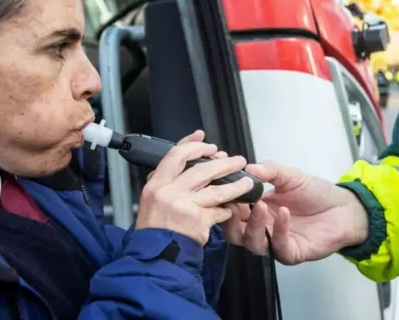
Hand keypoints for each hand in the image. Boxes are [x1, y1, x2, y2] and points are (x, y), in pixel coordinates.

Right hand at [136, 130, 254, 245]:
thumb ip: (167, 181)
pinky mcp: (197, 220)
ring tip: (247, 182)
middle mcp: (168, 192)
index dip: (192, 145)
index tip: (205, 140)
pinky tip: (231, 210)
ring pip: (216, 189)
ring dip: (235, 185)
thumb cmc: (155, 230)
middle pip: (201, 169)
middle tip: (238, 160)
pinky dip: (226, 211)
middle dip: (223, 163)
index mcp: (156, 184)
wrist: (153, 258)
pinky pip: (219, 211)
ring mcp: (183, 206)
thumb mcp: (151, 200)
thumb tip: (187, 160)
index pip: (175, 155)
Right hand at [220, 160, 368, 264]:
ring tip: (260, 205)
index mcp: (256, 210)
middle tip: (234, 203)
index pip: (232, 210)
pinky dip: (279, 230)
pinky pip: (279, 247)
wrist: (343, 208)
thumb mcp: (291, 176)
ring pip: (252, 243)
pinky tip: (283, 214)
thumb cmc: (315, 193)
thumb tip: (248, 167)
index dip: (225, 201)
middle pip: (234, 233)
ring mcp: (275, 243)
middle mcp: (262, 229)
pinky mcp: (291, 253)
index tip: (222, 187)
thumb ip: (270, 170)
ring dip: (253, 225)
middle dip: (230, 219)